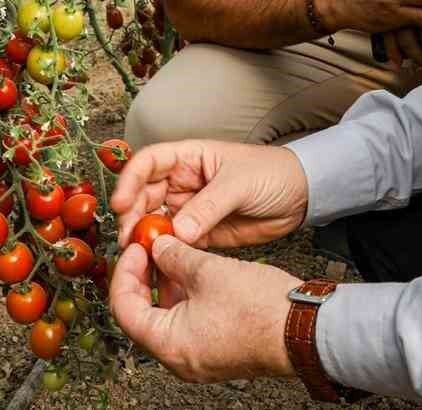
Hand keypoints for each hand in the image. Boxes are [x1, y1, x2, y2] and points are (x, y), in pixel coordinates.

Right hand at [110, 139, 308, 249]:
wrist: (301, 196)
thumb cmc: (273, 173)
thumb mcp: (240, 183)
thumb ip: (209, 207)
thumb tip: (178, 231)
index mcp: (190, 157)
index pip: (149, 162)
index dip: (130, 180)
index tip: (121, 203)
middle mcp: (184, 182)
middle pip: (144, 195)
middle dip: (132, 215)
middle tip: (129, 239)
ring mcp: (190, 208)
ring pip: (155, 221)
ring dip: (145, 237)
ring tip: (140, 255)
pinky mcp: (201, 233)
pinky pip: (174, 243)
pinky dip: (164, 253)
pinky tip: (159, 265)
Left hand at [111, 235, 299, 382]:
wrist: (304, 328)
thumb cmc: (262, 310)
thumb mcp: (208, 271)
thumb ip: (175, 256)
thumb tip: (159, 246)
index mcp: (168, 344)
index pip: (125, 308)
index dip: (125, 272)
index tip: (135, 249)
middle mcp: (179, 358)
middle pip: (143, 314)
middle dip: (143, 277)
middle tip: (148, 249)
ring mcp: (199, 356)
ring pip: (166, 317)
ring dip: (165, 284)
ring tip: (173, 253)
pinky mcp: (216, 350)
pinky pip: (188, 322)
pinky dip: (184, 296)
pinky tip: (193, 270)